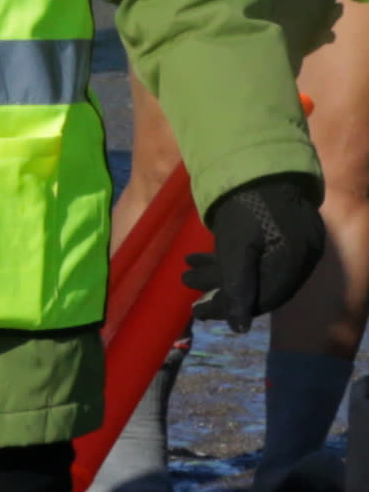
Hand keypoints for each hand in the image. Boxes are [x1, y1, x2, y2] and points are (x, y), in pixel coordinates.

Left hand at [189, 168, 331, 327]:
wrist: (260, 163)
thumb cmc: (245, 206)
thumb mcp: (235, 249)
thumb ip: (237, 287)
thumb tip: (239, 328)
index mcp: (295, 262)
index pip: (262, 299)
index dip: (228, 308)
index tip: (197, 311)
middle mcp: (304, 256)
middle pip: (259, 285)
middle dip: (219, 287)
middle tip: (186, 284)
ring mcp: (300, 243)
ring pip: (256, 268)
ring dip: (219, 271)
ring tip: (187, 268)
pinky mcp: (289, 231)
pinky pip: (262, 255)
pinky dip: (233, 258)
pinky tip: (201, 255)